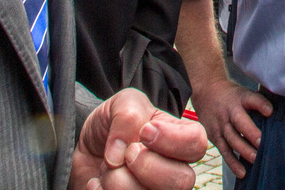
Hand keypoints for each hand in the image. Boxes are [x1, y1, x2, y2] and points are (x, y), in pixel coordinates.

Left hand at [72, 88, 207, 189]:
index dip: (172, 140)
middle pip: (181, 181)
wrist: (88, 149)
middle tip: (127, 153)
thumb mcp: (122, 103)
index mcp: (179, 139)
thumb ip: (128, 115)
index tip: (146, 132)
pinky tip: (98, 182)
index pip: (196, 144)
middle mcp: (174, 170)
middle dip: (146, 165)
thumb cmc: (115, 125)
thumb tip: (119, 153)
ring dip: (116, 178)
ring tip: (108, 167)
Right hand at [191, 75, 272, 177]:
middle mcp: (229, 112)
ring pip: (232, 139)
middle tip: (262, 144)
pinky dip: (233, 162)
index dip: (260, 104)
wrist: (206, 92)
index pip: (251, 99)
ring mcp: (220, 125)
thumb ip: (258, 102)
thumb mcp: (244, 93)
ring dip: (244, 150)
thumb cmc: (232, 96)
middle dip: (251, 134)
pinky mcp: (215, 136)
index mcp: (239, 98)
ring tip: (256, 159)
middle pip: (239, 122)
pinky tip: (242, 172)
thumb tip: (274, 114)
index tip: (270, 112)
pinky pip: (224, 151)